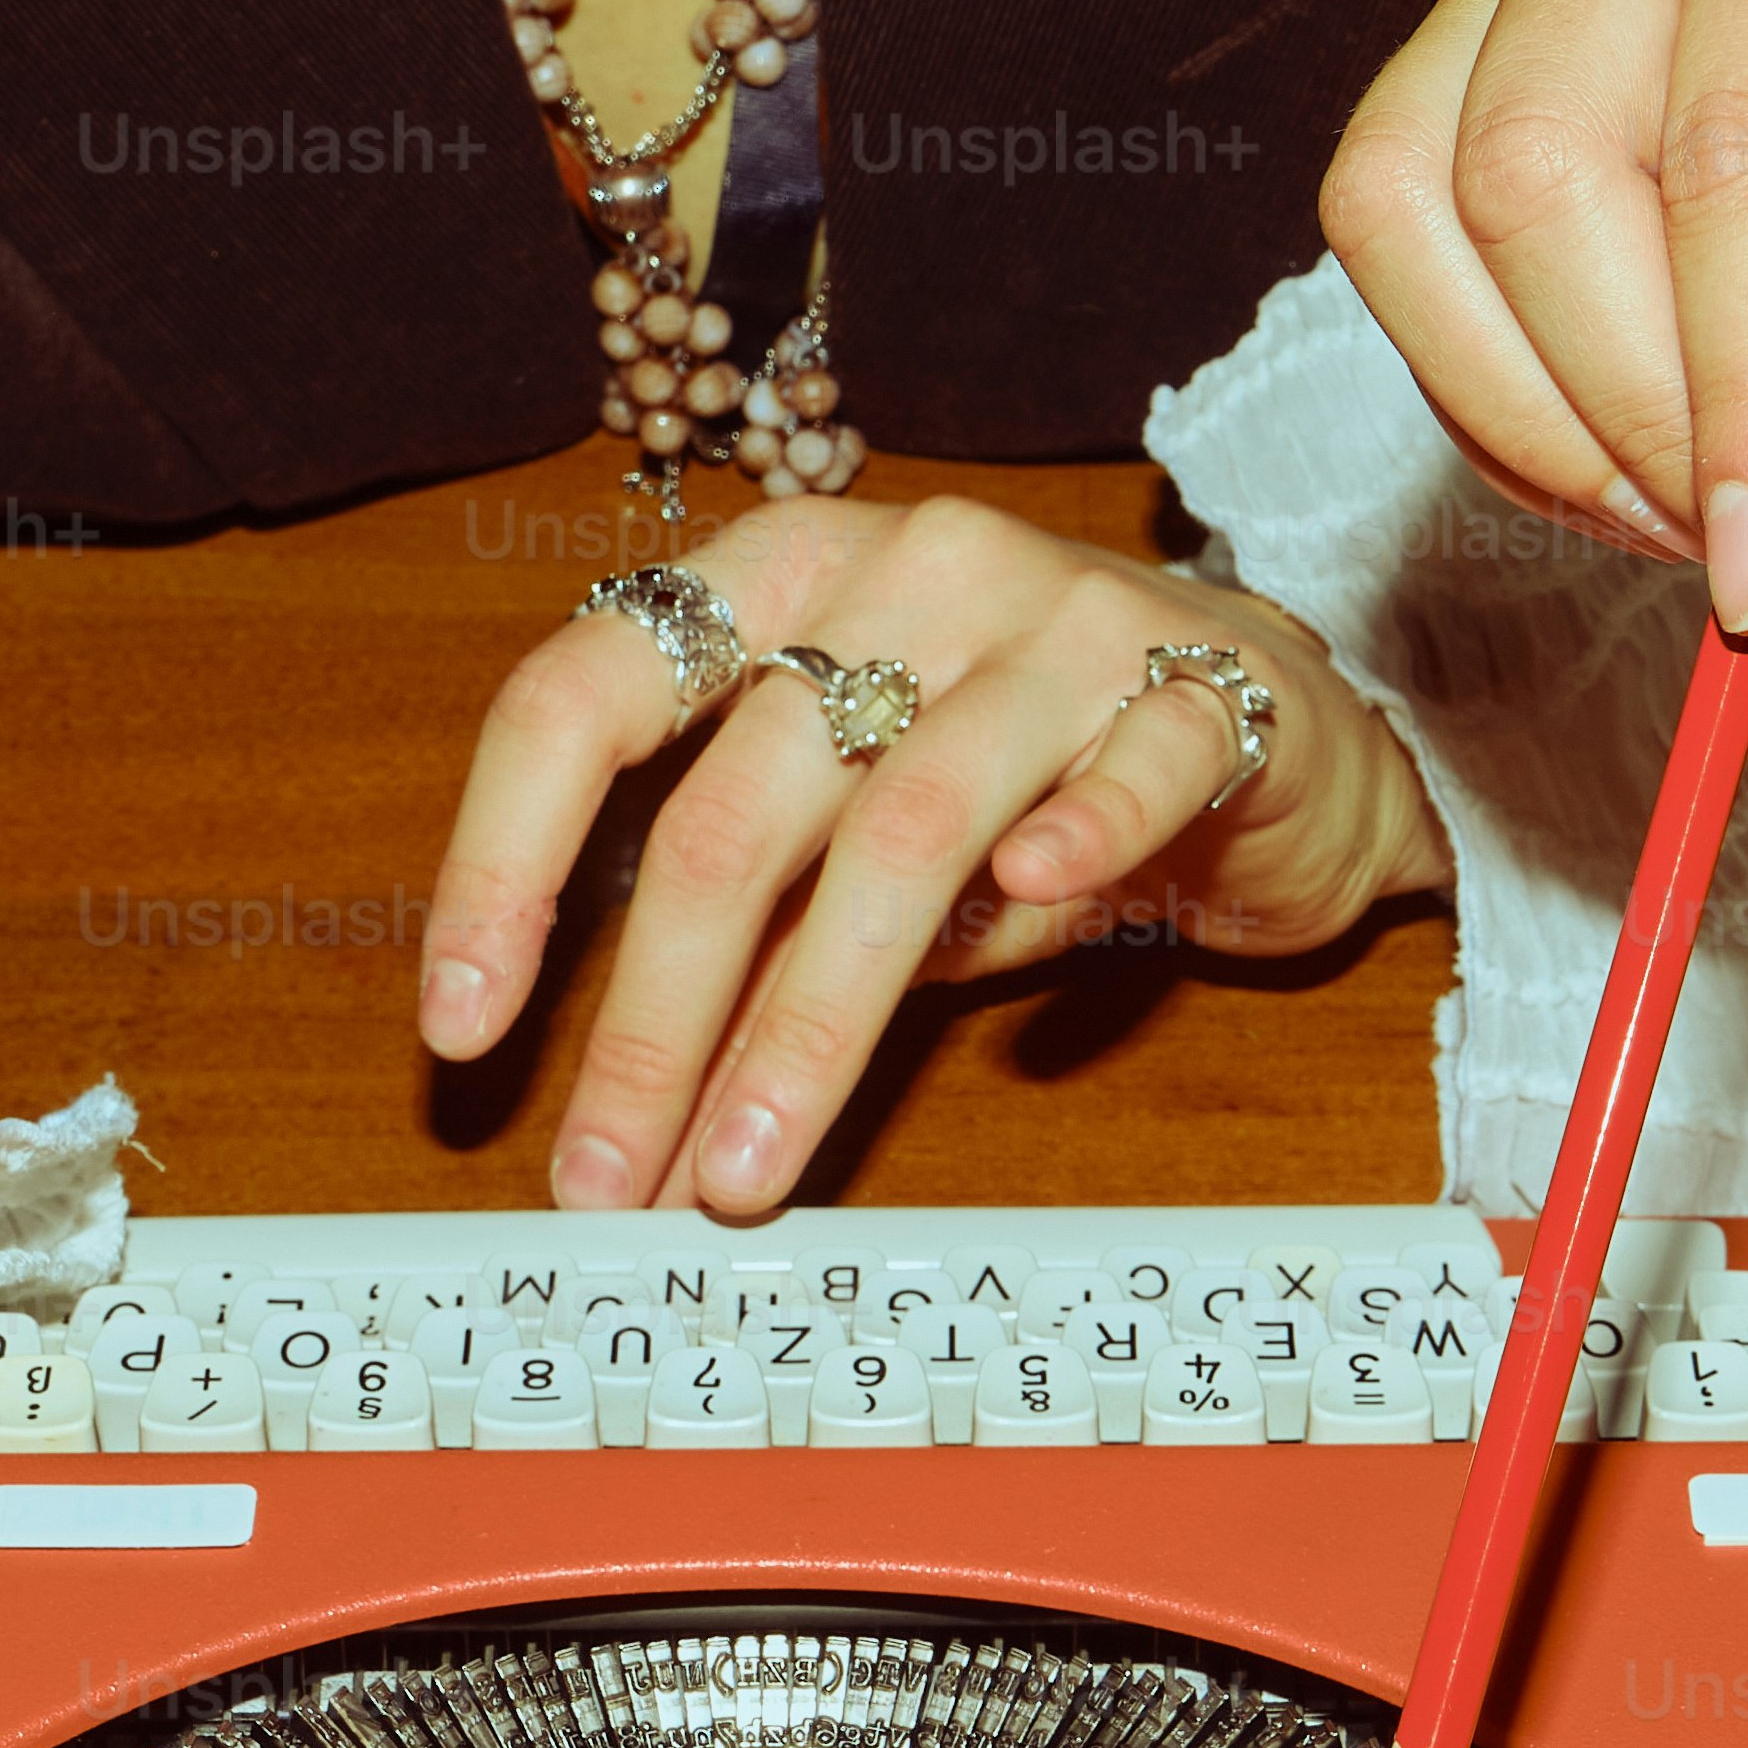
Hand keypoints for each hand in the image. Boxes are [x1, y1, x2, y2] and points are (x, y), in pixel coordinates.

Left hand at [413, 494, 1452, 1215]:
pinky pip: (1126, 772)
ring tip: (745, 1167)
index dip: (502, 861)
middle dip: (652, 1021)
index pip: (587, 693)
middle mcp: (903, 569)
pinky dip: (1073, 840)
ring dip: (808, 1023)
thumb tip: (630, 1100)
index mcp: (780, 574)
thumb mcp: (864, 834)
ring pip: (901, 829)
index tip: (463, 1026)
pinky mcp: (1199, 685)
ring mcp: (1056, 618)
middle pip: (734, 808)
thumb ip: (759, 921)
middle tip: (603, 1178)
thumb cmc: (1034, 778)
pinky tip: (1032, 897)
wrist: (1284, 731)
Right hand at [1320, 0, 1747, 633]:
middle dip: (1637, 416)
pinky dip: (1493, 389)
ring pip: (1418, 211)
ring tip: (1697, 502)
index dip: (1746, 390)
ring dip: (1539, 416)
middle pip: (1539, 180)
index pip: (1736, 151)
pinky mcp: (1450, 36)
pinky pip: (1397, 237)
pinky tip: (1625, 446)